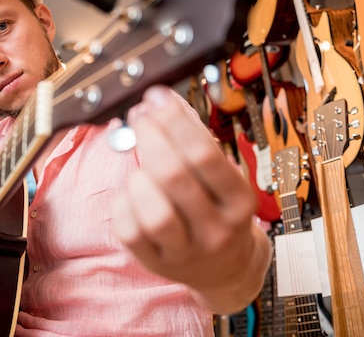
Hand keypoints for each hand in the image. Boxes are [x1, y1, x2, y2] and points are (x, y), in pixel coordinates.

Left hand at [111, 85, 269, 312]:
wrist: (222, 266)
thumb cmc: (216, 208)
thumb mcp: (221, 176)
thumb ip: (193, 140)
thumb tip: (158, 102)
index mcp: (239, 201)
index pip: (205, 155)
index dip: (174, 121)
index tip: (156, 97)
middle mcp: (217, 229)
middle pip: (174, 177)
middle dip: (150, 137)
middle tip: (139, 117)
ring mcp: (187, 251)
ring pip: (154, 213)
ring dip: (139, 177)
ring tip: (140, 165)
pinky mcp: (156, 263)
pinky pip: (130, 231)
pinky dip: (124, 203)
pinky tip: (131, 191)